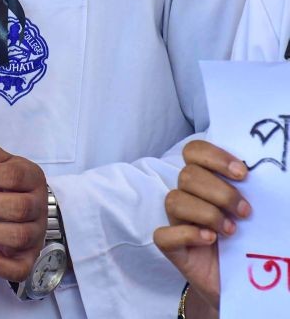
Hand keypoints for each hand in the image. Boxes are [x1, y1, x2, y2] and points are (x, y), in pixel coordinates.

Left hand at [0, 144, 47, 281]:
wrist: (27, 204)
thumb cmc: (7, 182)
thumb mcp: (0, 161)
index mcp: (32, 178)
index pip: (15, 175)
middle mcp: (39, 205)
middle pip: (19, 208)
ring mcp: (36, 233)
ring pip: (20, 236)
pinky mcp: (29, 256)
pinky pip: (20, 268)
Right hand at [153, 140, 250, 311]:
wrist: (243, 282)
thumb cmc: (250, 242)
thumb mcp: (256, 212)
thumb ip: (255, 191)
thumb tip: (269, 174)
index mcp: (206, 181)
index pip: (193, 151)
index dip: (214, 157)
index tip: (242, 174)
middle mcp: (188, 197)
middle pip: (186, 175)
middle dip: (220, 192)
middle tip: (245, 212)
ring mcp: (177, 222)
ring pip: (174, 200)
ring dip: (207, 213)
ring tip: (232, 231)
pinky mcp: (172, 248)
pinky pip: (164, 234)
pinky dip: (187, 234)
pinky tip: (209, 240)